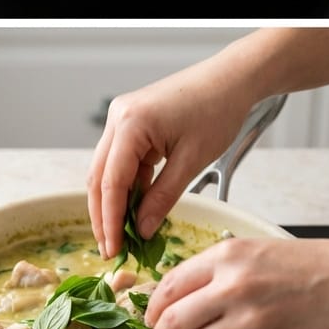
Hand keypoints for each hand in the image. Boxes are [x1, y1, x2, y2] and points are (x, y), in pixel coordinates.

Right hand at [86, 64, 253, 259]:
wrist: (231, 79)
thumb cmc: (217, 111)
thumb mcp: (192, 160)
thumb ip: (163, 197)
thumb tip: (143, 229)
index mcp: (130, 124)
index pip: (110, 182)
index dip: (110, 220)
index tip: (115, 249)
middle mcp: (117, 119)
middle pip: (98, 176)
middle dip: (103, 215)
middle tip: (111, 249)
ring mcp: (121, 119)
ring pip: (106, 169)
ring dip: (112, 202)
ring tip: (121, 235)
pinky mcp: (131, 122)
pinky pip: (122, 160)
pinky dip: (126, 186)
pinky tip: (135, 210)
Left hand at [145, 237, 328, 328]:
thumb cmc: (307, 266)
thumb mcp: (251, 252)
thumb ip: (213, 271)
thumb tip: (176, 295)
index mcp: (225, 257)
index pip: (168, 286)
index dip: (151, 307)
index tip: (148, 317)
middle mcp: (232, 287)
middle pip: (172, 320)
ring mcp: (251, 321)